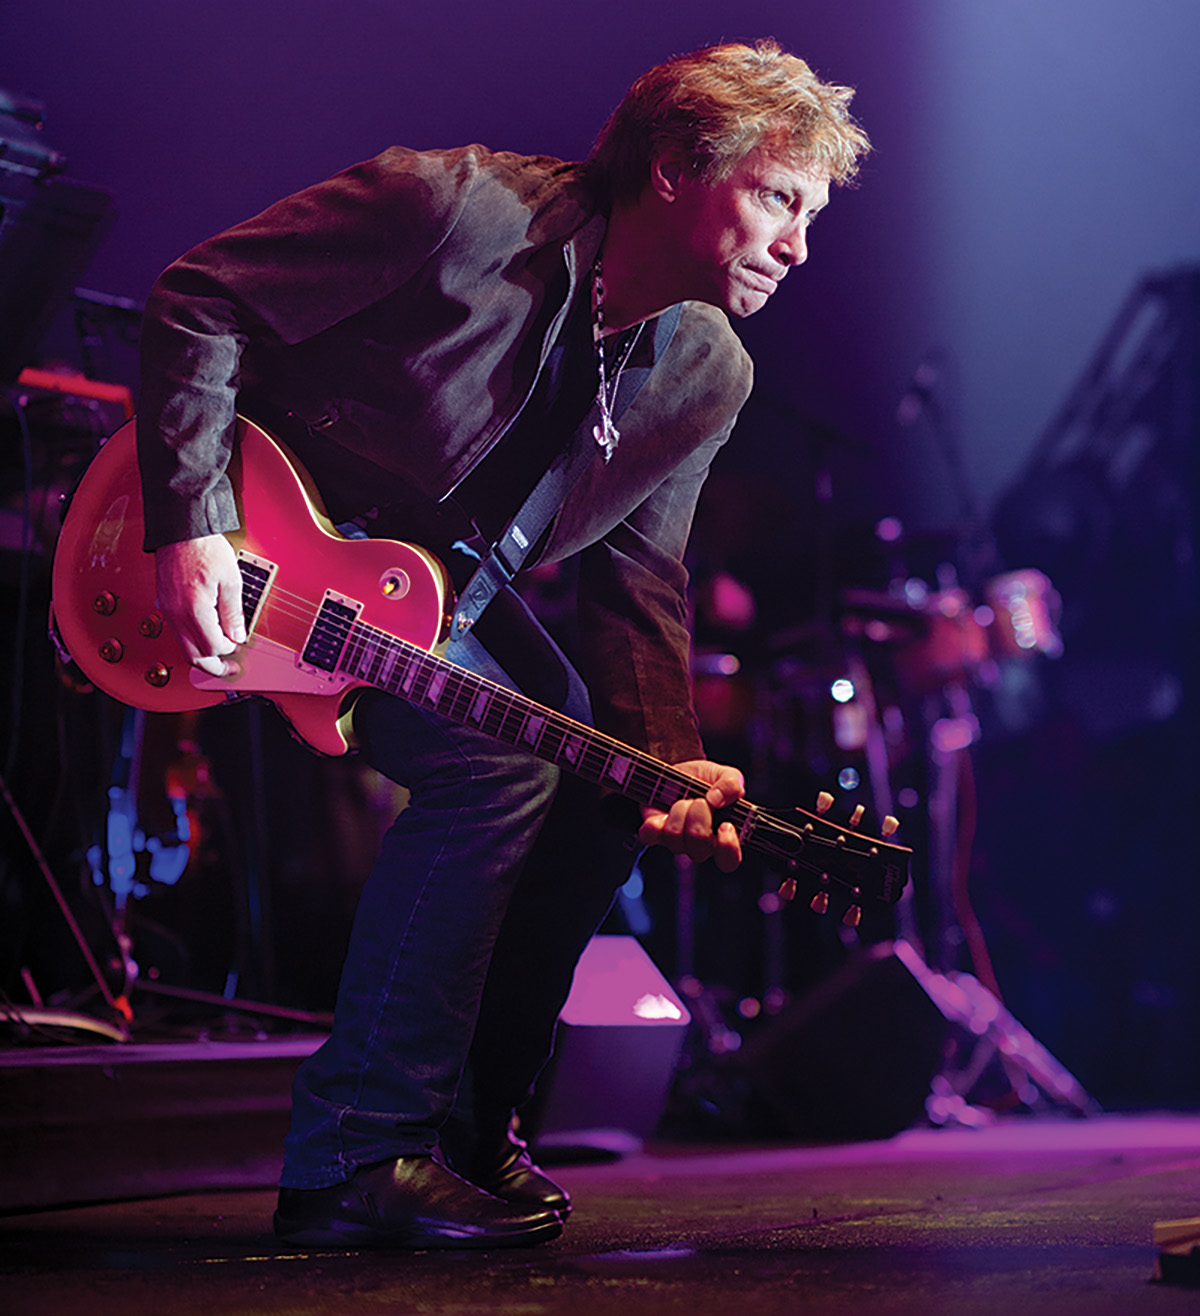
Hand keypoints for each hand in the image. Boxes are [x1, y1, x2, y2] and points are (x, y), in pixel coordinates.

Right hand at [155, 534, 244, 676]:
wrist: (182, 528)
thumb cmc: (205, 547)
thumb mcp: (231, 580)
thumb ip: (234, 613)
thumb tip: (238, 636)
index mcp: (194, 609)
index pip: (213, 647)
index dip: (229, 649)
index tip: (238, 642)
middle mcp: (176, 613)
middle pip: (193, 656)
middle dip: (214, 666)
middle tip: (230, 669)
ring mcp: (167, 609)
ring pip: (183, 646)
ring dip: (202, 654)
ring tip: (221, 654)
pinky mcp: (165, 603)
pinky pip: (177, 631)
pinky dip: (192, 639)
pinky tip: (206, 633)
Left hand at [638, 759, 744, 872]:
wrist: (680, 770)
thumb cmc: (707, 780)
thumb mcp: (727, 775)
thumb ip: (732, 785)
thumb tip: (717, 800)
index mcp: (723, 836)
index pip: (729, 860)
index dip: (727, 847)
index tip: (725, 825)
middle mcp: (700, 844)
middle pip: (699, 848)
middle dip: (700, 817)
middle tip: (700, 800)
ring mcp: (676, 841)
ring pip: (675, 838)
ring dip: (679, 812)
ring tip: (683, 800)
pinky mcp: (655, 832)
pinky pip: (650, 836)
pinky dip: (654, 824)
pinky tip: (661, 814)